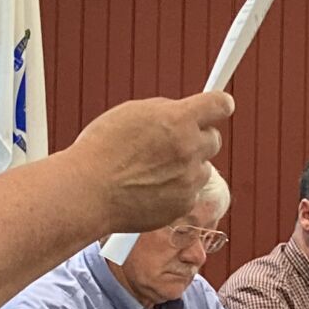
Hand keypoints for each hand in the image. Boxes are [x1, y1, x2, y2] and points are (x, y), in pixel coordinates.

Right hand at [67, 92, 232, 233]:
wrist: (88, 192)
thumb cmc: (101, 150)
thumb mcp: (131, 113)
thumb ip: (165, 111)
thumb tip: (183, 112)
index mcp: (178, 119)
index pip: (219, 105)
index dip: (220, 104)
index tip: (220, 106)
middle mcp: (190, 148)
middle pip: (213, 139)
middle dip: (197, 139)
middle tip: (172, 143)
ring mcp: (189, 179)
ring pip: (202, 168)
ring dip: (186, 167)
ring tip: (151, 170)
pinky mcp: (184, 204)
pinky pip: (189, 193)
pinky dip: (175, 191)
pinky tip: (149, 189)